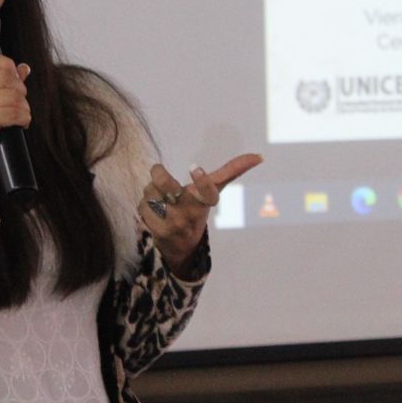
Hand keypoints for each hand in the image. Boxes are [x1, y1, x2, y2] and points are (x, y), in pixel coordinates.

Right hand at [0, 54, 30, 196]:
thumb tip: (24, 68)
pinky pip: (15, 112)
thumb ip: (1, 83)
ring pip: (15, 95)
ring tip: (18, 118)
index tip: (14, 85)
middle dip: (20, 93)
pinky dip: (23, 119)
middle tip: (18, 107)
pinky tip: (18, 125)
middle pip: (7, 77)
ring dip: (24, 109)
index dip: (9, 68)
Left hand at [140, 154, 262, 274]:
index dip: (203, 181)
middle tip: (159, 170)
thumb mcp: (214, 193)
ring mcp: (173, 225)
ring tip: (161, 197)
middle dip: (160, 175)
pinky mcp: (156, 231)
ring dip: (152, 190)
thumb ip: (233, 171)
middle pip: (168, 186)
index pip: (208, 193)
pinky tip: (154, 210)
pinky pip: (143, 205)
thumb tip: (258, 156)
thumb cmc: (197, 209)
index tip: (196, 168)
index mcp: (206, 203)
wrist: (181, 246)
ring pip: (151, 192)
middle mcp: (191, 215)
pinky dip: (145, 203)